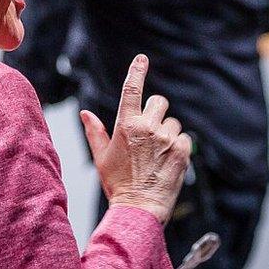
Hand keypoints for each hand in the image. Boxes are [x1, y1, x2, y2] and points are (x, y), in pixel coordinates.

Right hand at [80, 54, 190, 224]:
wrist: (139, 209)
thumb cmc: (118, 184)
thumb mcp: (101, 157)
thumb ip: (94, 131)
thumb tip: (85, 113)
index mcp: (126, 126)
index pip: (132, 89)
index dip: (137, 71)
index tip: (142, 59)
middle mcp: (147, 128)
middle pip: (159, 102)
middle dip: (156, 112)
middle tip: (149, 132)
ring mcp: (166, 139)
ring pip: (172, 122)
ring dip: (167, 133)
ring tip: (156, 155)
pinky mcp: (182, 150)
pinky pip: (184, 138)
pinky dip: (178, 146)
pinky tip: (167, 161)